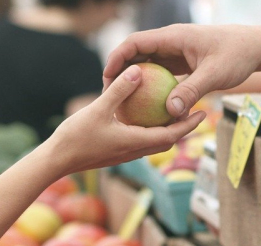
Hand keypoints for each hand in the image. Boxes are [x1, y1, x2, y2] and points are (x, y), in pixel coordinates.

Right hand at [47, 65, 205, 176]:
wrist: (57, 160)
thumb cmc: (76, 136)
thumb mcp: (98, 109)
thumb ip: (119, 90)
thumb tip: (138, 70)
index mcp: (136, 142)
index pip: (172, 135)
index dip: (189, 125)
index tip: (203, 113)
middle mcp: (135, 151)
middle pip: (168, 141)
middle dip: (184, 128)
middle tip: (195, 111)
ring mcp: (126, 154)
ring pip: (154, 143)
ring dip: (168, 130)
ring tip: (174, 113)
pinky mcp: (117, 153)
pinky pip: (141, 141)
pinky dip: (150, 130)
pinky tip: (144, 117)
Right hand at [103, 24, 260, 117]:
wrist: (256, 48)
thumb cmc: (237, 55)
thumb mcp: (214, 75)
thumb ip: (192, 91)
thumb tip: (170, 112)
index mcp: (173, 37)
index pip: (135, 42)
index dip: (117, 58)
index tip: (107, 77)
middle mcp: (171, 42)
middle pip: (137, 54)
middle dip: (121, 72)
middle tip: (109, 94)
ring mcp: (177, 52)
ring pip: (148, 65)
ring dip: (136, 81)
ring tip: (124, 102)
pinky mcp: (183, 63)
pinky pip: (162, 74)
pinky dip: (153, 87)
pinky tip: (148, 107)